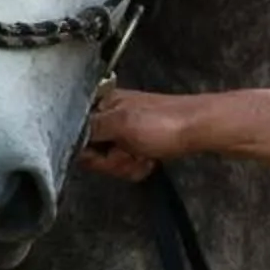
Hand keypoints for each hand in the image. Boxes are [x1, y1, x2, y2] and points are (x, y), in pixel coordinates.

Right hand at [81, 88, 197, 180]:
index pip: (75, 134)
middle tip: (131, 152)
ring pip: (110, 162)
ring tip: (145, 155)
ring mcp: (125, 132)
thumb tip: (67, 134)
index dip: (89, 150)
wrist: (202, 130)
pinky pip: (127, 165)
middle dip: (112, 160)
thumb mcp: (120, 124)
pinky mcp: (139, 145)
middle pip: (92, 153)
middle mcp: (109, 116)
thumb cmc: (164, 123)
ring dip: (127, 165)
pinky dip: (139, 166)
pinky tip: (151, 160)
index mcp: (101, 103)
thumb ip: (89, 129)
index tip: (105, 152)